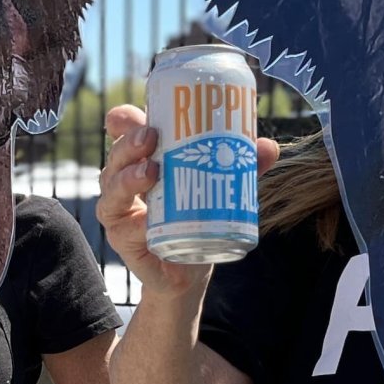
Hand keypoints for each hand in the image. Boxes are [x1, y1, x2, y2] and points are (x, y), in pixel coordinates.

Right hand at [96, 103, 279, 297]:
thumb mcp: (219, 185)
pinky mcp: (125, 242)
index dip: (123, 120)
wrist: (189, 267)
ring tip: (150, 170)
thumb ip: (241, 166)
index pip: (122, 132)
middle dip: (130, 143)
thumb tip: (269, 147)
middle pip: (116, 156)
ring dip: (128, 178)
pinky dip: (135, 224)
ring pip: (113, 190)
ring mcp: (120, 213)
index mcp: (140, 160)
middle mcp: (123, 183)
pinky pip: (125, 230)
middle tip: (151, 137)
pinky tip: (145, 221)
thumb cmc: (197, 217)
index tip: (137, 115)